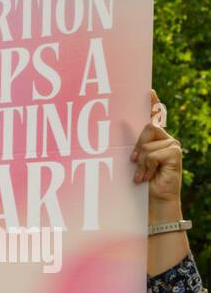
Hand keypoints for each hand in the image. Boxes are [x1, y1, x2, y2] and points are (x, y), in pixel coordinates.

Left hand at [133, 90, 182, 219]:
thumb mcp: (133, 163)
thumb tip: (116, 137)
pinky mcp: (175, 153)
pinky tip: (147, 177)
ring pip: (147, 144)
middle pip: (147, 128)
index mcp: (153, 139)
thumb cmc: (140, 183)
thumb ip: (132, 149)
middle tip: (133, 162)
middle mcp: (164, 138)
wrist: (153, 201)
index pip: (154, 116)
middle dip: (137, 146)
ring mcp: (171, 145)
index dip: (152, 103)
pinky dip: (147, 167)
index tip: (148, 91)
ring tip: (141, 175)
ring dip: (140, 162)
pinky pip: (153, 154)